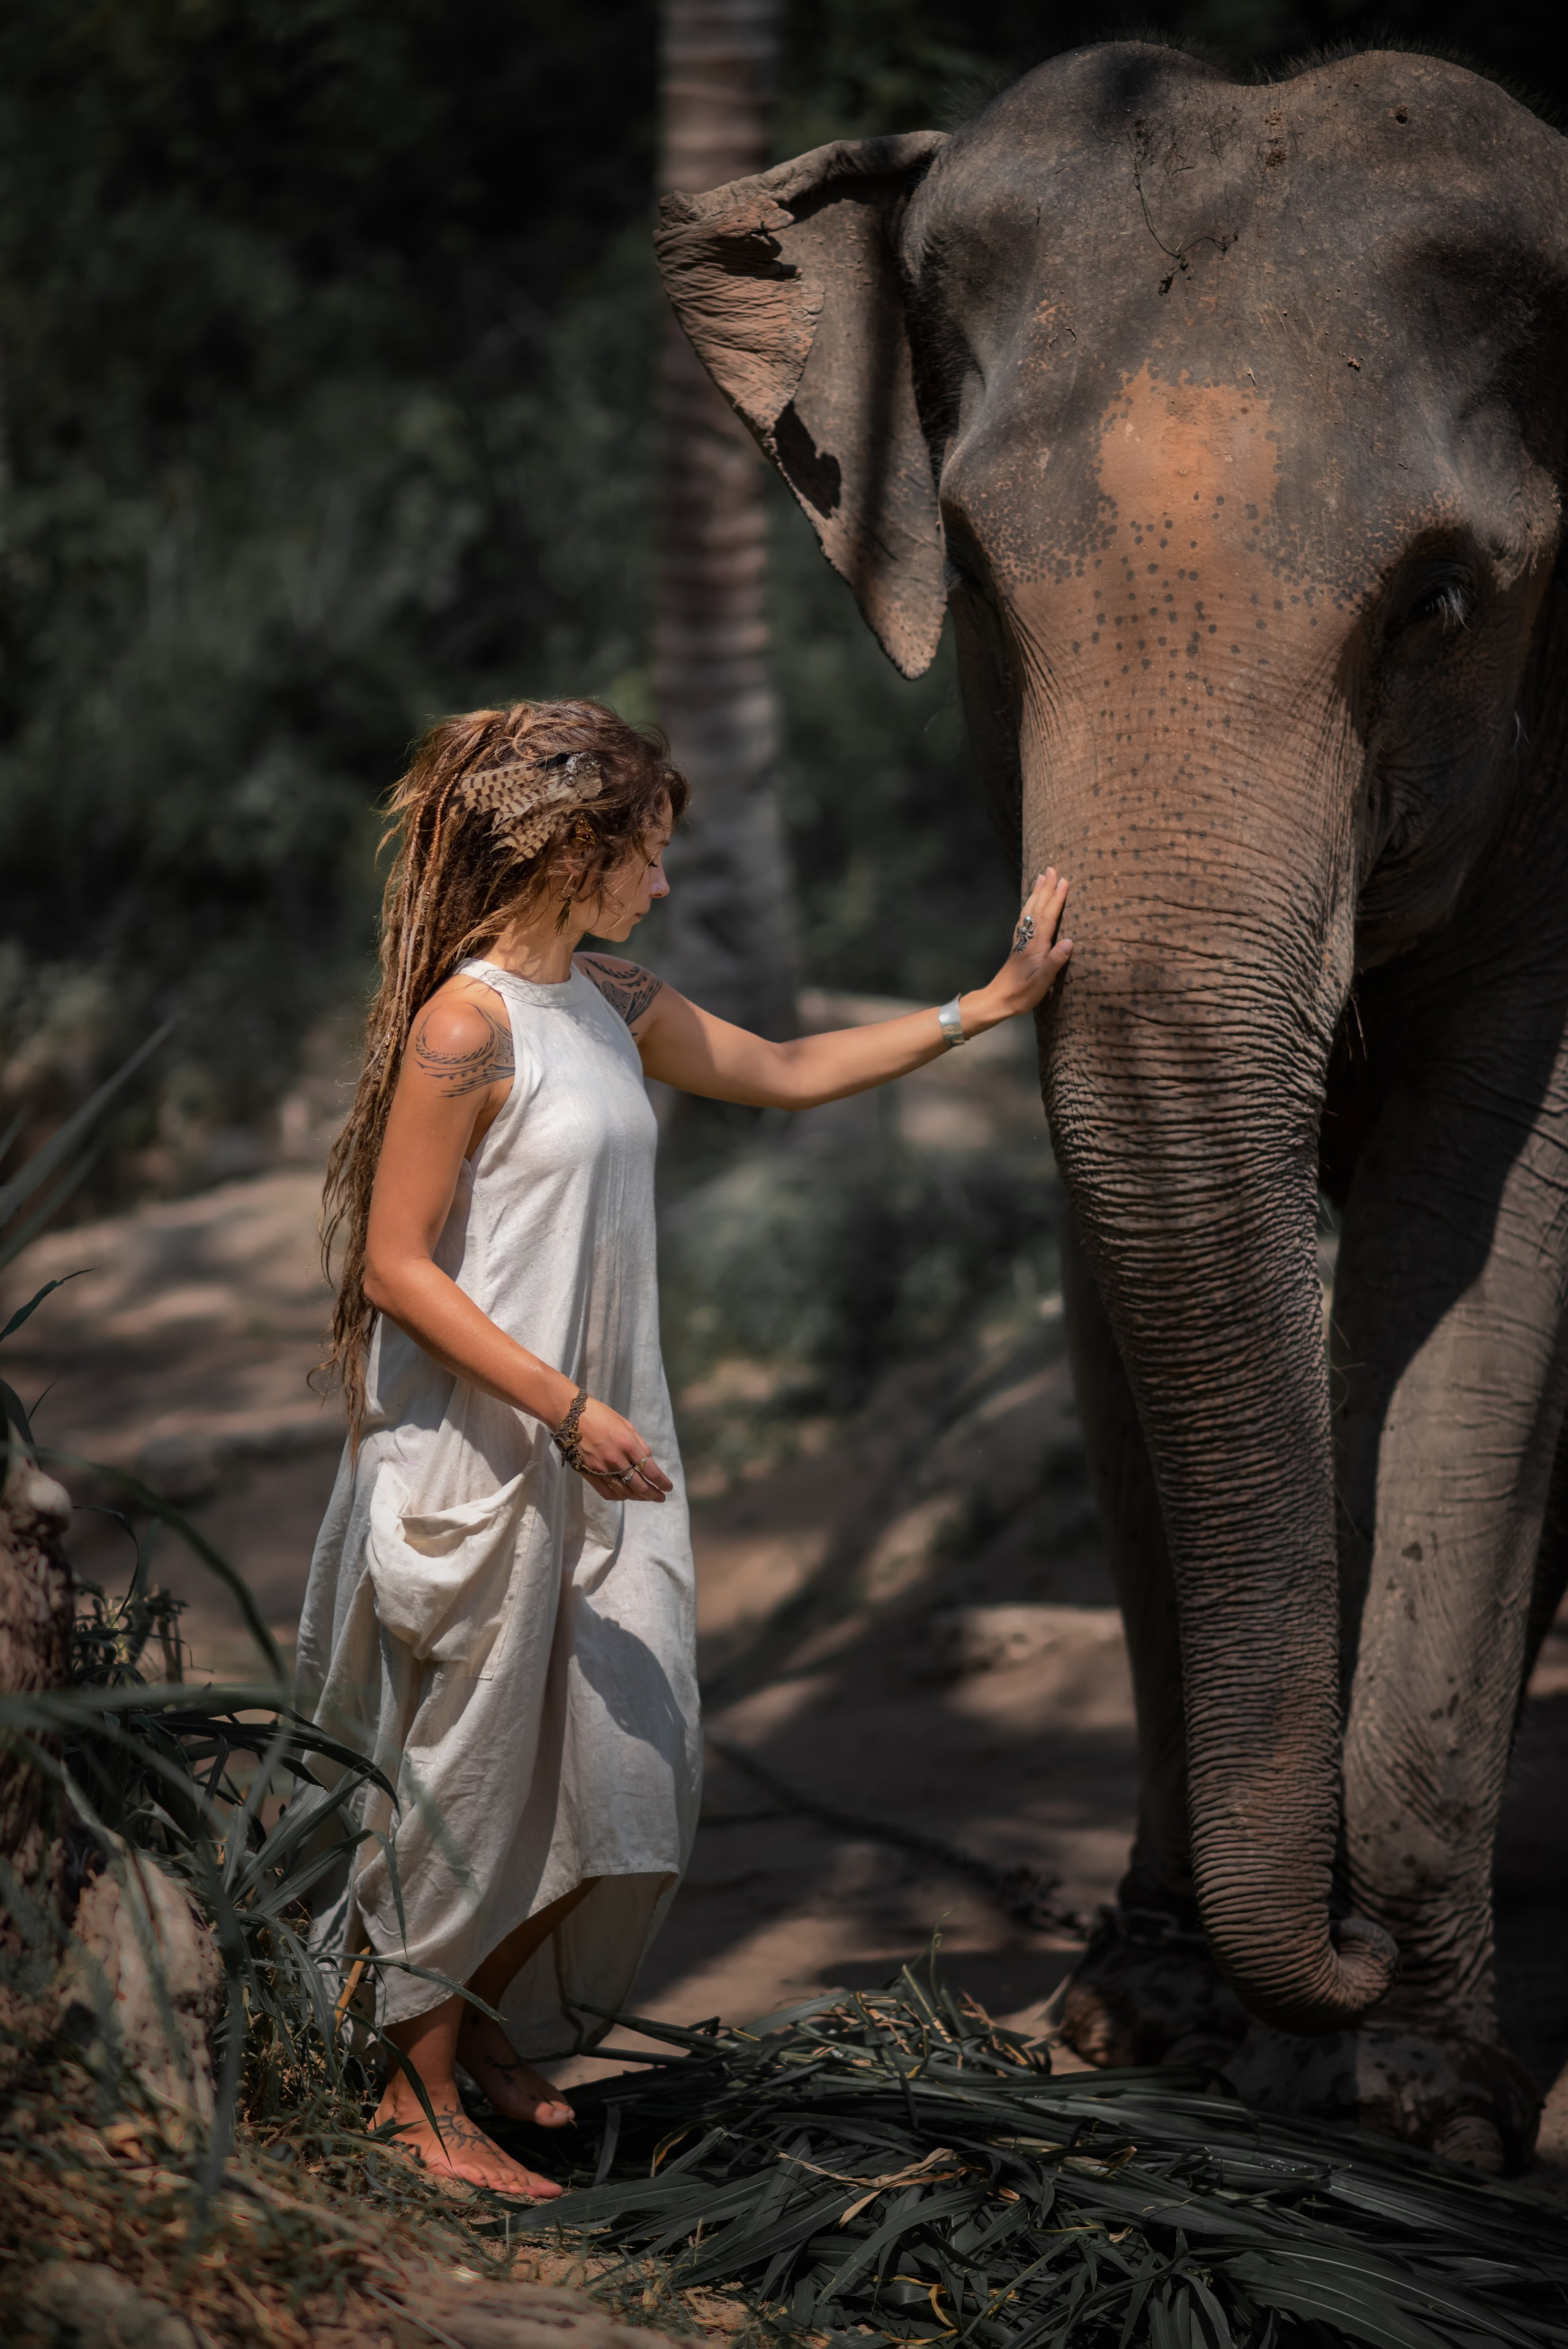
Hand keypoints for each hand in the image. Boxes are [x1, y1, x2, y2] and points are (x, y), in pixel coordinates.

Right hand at [571, 1397, 671, 1502]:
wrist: (570, 1416)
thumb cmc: (600, 1415)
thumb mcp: (626, 1424)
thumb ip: (639, 1444)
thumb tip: (648, 1461)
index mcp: (628, 1444)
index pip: (650, 1470)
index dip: (662, 1481)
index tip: (668, 1487)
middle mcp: (616, 1459)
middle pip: (639, 1485)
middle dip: (654, 1494)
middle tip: (661, 1497)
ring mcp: (601, 1469)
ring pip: (624, 1492)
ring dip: (638, 1497)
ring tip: (646, 1497)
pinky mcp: (589, 1474)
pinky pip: (607, 1492)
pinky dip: (620, 1496)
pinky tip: (626, 1495)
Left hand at [963, 869, 1071, 1031]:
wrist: (997, 1001)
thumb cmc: (1021, 994)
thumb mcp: (1042, 982)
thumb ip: (1055, 962)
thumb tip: (1069, 941)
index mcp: (1036, 946)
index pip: (1048, 917)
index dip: (1056, 899)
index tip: (1064, 880)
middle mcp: (1027, 939)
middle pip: (1037, 909)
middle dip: (1045, 888)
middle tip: (1051, 868)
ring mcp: (1021, 941)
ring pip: (1029, 911)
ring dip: (1036, 894)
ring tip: (1040, 877)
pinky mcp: (1018, 946)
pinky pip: (1024, 919)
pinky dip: (1029, 907)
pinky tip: (1030, 904)